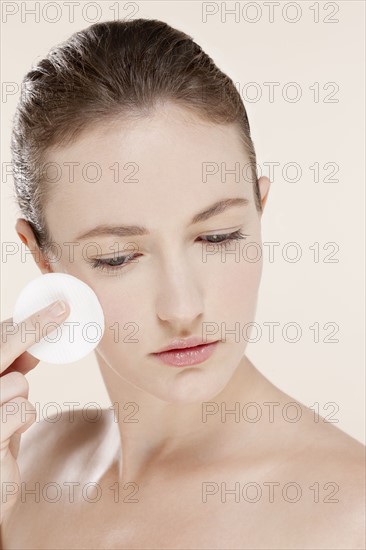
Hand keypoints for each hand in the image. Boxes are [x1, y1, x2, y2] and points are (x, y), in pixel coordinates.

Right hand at [0, 299, 69, 523]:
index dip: (24, 322)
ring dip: (21, 398)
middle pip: (0, 348)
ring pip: (17, 383)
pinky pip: (22, 410)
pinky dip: (23, 419)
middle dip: (32, 327)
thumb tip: (33, 346)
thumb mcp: (2, 398)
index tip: (56, 307)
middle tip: (62, 309)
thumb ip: (11, 371)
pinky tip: (8, 435)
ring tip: (7, 417)